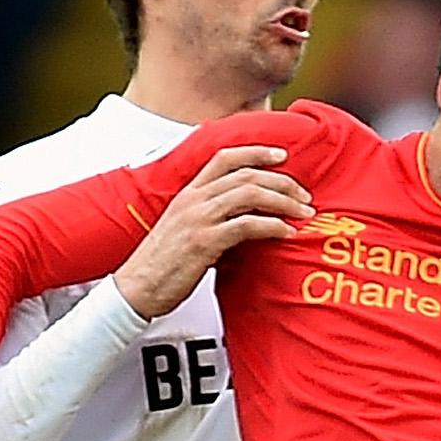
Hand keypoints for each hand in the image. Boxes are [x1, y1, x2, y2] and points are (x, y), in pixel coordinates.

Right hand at [115, 145, 314, 319]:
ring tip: (304, 213)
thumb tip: (243, 220)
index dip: (256, 152)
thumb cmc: (161, 265)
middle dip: (282, 181)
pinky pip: (246, 226)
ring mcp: (198, 219)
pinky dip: (272, 226)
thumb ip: (210, 218)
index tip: (282, 156)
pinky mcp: (204, 243)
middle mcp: (194, 200)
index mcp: (188, 194)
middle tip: (304, 195)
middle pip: (246, 174)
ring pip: (250, 194)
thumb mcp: (184, 231)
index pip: (225, 158)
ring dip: (283, 201)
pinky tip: (287, 233)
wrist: (136, 288)